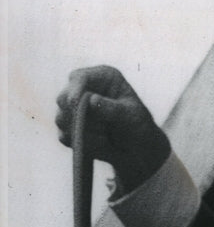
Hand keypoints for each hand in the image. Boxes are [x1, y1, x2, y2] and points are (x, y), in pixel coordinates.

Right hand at [55, 66, 170, 193]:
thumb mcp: (132, 116)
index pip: (79, 78)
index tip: (74, 103)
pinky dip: (81, 144)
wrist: (138, 149)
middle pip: (63, 98)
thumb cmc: (138, 126)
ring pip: (62, 120)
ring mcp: (74, 109)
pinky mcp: (70, 128)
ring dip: (84, 133)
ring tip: (106, 138)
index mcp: (102, 78)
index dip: (74, 90)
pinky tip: (100, 144)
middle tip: (102, 129)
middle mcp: (84, 90)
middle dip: (79, 117)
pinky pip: (65, 137)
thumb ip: (113, 109)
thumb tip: (92, 101)